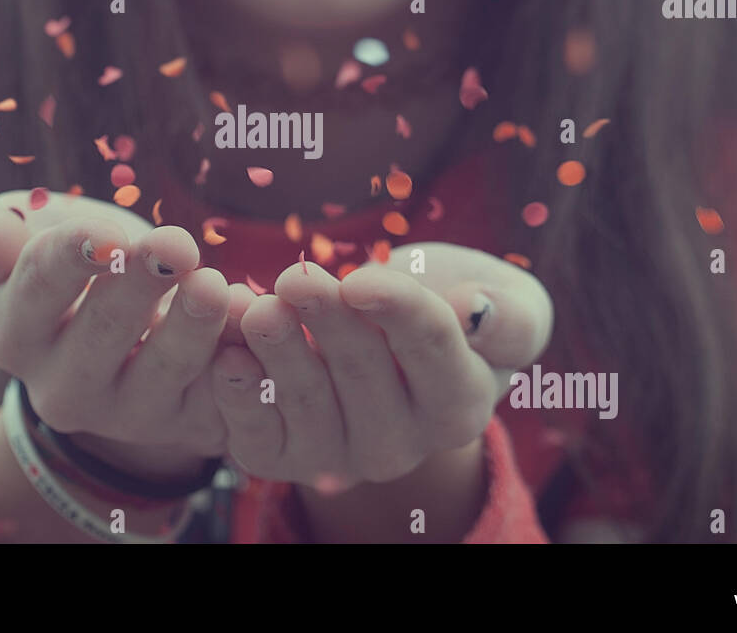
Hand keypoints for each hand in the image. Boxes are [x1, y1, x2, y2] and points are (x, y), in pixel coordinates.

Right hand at [0, 190, 253, 480]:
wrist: (130, 325)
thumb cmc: (72, 264)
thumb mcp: (22, 240)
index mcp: (14, 336)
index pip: (35, 293)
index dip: (69, 259)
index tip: (104, 234)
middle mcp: (64, 389)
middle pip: (101, 334)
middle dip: (137, 286)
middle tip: (174, 246)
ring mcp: (130, 412)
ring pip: (164, 372)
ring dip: (190, 327)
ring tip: (212, 285)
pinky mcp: (190, 421)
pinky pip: (220, 394)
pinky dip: (240, 356)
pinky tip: (251, 315)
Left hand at [208, 242, 552, 488]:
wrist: (390, 338)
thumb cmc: (453, 305)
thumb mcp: (507, 302)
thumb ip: (510, 316)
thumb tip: (478, 310)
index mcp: (459, 402)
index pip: (431, 349)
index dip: (396, 311)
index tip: (360, 279)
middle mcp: (402, 444)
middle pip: (362, 375)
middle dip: (328, 323)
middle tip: (295, 278)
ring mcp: (339, 456)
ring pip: (307, 407)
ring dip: (279, 355)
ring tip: (257, 309)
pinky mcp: (283, 457)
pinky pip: (259, 438)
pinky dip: (239, 399)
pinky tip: (227, 358)